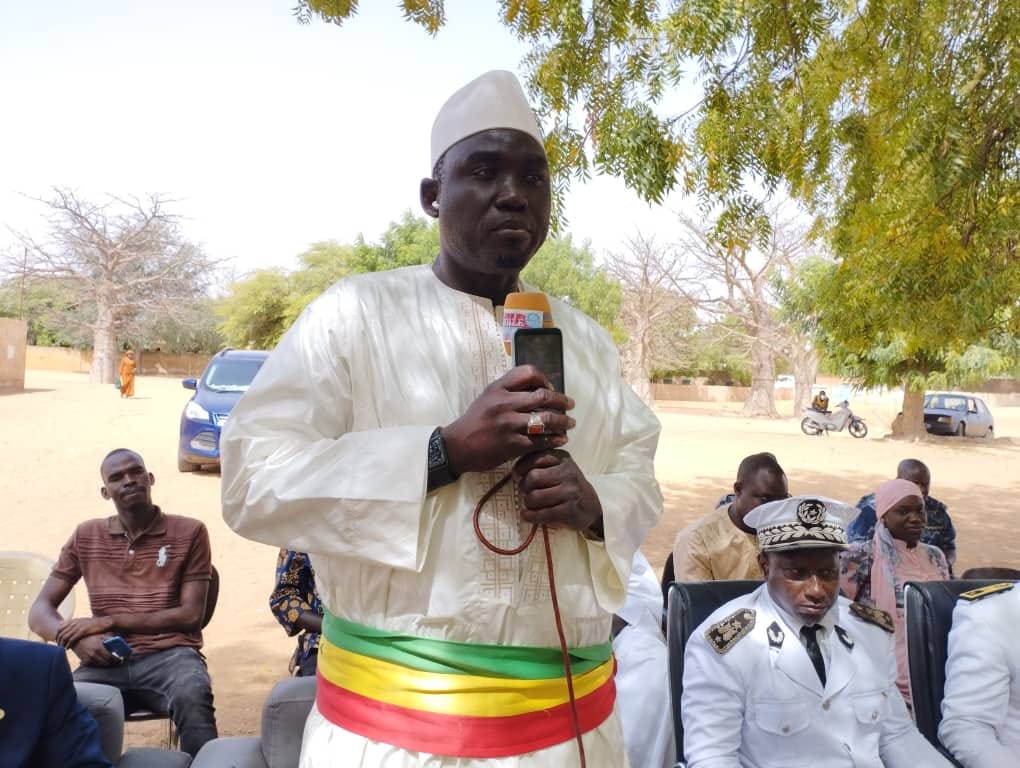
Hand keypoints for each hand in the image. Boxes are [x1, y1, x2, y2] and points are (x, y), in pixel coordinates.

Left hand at [56, 616, 113, 648]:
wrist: (106, 622)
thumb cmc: (95, 623)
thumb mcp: (84, 621)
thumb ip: (76, 623)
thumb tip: (69, 627)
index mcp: (74, 620)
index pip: (60, 627)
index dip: (57, 635)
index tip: (57, 641)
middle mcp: (75, 623)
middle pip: (61, 632)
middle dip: (58, 640)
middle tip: (58, 646)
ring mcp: (78, 627)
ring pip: (65, 636)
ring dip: (62, 643)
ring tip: (62, 648)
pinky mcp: (83, 631)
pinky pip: (72, 639)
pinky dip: (68, 644)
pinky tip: (67, 648)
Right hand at [70, 634, 117, 666]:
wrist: (75, 639)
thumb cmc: (90, 636)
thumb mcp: (101, 635)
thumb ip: (110, 638)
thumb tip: (120, 641)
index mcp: (99, 647)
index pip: (110, 657)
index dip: (116, 660)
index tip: (120, 660)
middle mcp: (93, 654)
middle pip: (106, 663)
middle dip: (113, 663)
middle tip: (117, 662)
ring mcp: (88, 659)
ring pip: (100, 665)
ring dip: (106, 664)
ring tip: (111, 661)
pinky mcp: (84, 661)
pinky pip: (94, 665)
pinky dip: (99, 664)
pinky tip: (102, 660)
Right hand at [443, 366, 575, 474]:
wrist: (458, 445)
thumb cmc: (475, 420)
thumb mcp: (488, 396)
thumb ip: (509, 388)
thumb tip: (538, 386)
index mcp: (499, 388)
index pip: (528, 372)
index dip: (545, 379)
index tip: (551, 388)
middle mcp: (504, 404)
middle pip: (543, 395)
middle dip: (561, 400)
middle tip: (570, 405)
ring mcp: (509, 425)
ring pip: (546, 419)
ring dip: (563, 422)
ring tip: (570, 424)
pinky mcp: (513, 444)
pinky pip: (541, 440)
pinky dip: (555, 440)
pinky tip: (561, 439)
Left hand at [513, 449, 602, 531]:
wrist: (591, 507)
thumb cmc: (568, 486)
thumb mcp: (558, 468)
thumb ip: (540, 463)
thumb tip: (515, 471)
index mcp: (563, 458)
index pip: (535, 458)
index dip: (521, 467)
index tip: (517, 474)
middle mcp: (568, 472)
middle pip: (533, 477)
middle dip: (524, 486)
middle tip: (525, 491)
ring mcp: (570, 492)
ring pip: (535, 496)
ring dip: (527, 503)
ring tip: (530, 504)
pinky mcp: (570, 510)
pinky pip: (542, 514)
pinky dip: (530, 516)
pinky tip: (527, 515)